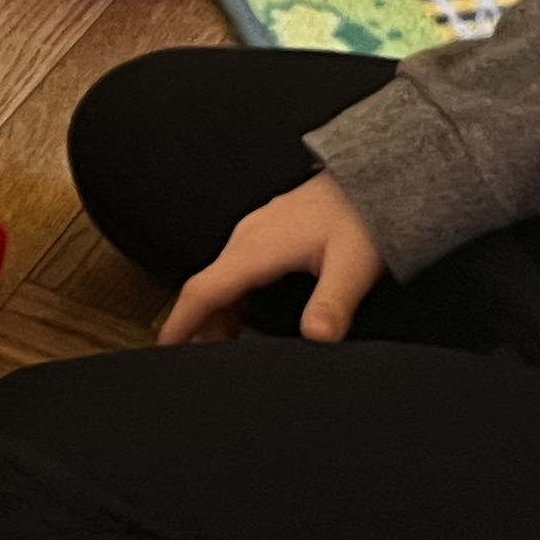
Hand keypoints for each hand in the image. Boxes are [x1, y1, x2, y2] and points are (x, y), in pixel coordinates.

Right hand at [162, 176, 383, 345]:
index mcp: (257, 248)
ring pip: (221, 278)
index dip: (181, 322)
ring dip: (213, 313)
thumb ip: (333, 303)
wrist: (376, 177)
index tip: (163, 349)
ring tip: (217, 348)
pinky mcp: (268, 231)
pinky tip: (242, 315)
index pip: (204, 290)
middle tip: (192, 362)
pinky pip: (235, 269)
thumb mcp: (354, 264)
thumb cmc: (365, 216)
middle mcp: (248, 237)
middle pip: (207, 287)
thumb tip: (317, 337)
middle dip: (194, 325)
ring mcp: (256, 231)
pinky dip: (229, 298)